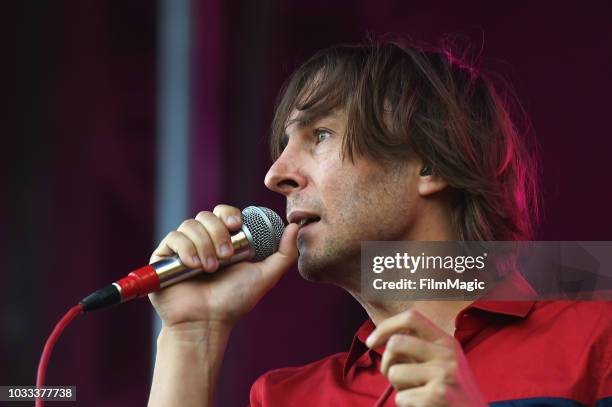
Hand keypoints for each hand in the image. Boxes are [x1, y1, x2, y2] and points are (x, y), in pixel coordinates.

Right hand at [148, 204, 298, 330]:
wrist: (206, 322)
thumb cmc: (235, 301)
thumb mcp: (265, 276)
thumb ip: (284, 253)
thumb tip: (295, 227)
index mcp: (223, 240)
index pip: (223, 213)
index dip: (229, 213)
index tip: (236, 225)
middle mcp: (202, 240)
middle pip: (206, 215)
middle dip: (218, 233)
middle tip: (226, 257)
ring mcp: (182, 247)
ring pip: (190, 225)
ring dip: (203, 244)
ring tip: (210, 269)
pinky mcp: (163, 256)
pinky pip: (173, 238)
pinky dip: (185, 249)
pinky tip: (193, 266)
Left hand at [366, 310, 486, 406]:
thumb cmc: (451, 392)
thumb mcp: (443, 363)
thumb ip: (418, 348)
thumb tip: (380, 338)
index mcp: (446, 341)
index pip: (411, 317)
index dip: (385, 326)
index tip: (371, 342)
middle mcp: (447, 354)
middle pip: (396, 343)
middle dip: (386, 363)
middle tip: (393, 377)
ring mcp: (444, 374)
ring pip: (394, 373)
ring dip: (398, 388)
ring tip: (416, 394)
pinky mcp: (439, 395)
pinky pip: (401, 398)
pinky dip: (406, 405)